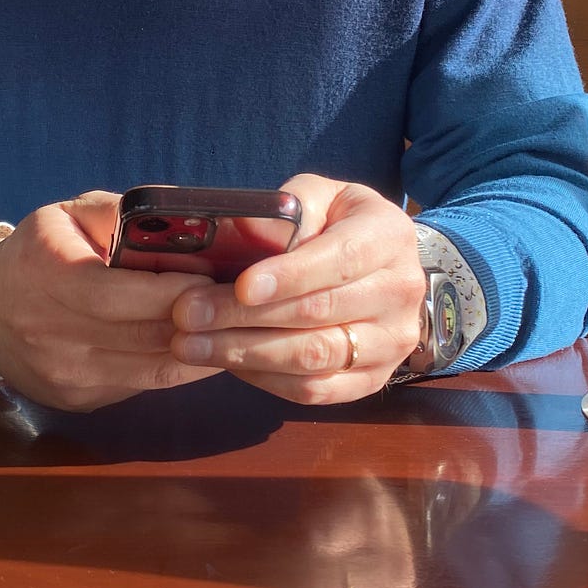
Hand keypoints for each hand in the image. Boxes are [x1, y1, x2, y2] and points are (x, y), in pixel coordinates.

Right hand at [0, 191, 220, 411]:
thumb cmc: (34, 255)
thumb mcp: (66, 216)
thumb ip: (119, 213)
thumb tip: (181, 224)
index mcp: (51, 278)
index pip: (128, 294)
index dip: (180, 291)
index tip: (220, 280)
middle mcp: (56, 334)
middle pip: (148, 336)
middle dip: (204, 322)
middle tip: (243, 307)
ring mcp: (67, 375)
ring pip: (154, 370)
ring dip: (202, 352)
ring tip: (234, 330)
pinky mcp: (78, 400)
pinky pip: (141, 385)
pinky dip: (176, 367)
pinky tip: (200, 348)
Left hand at [169, 174, 426, 404]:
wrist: (385, 268)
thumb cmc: (339, 225)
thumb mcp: (321, 197)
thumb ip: (287, 206)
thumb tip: (241, 224)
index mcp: (389, 237)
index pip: (340, 260)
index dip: (289, 276)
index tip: (240, 285)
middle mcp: (400, 293)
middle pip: (318, 314)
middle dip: (244, 316)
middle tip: (188, 314)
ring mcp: (390, 343)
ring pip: (314, 359)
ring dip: (244, 353)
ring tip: (189, 344)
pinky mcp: (371, 379)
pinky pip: (315, 391)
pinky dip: (264, 379)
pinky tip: (225, 362)